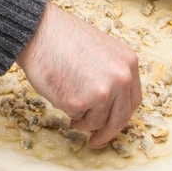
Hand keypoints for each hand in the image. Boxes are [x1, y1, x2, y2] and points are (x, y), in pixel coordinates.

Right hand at [16, 0, 141, 147]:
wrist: (38, 30)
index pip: (133, 101)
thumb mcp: (102, 51)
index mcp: (129, 62)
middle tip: (95, 140)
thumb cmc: (63, 38)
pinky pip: (76, 116)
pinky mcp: (80, 101)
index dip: (120, 116)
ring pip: (98, 122)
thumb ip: (111, 74)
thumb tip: (111, 106)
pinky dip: (67, 109)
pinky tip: (60, 90)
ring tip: (68, 99)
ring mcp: (103, 91)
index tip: (111, 126)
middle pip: (120, 118)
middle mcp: (121, 78)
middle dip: (106, 132)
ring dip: (83, 118)